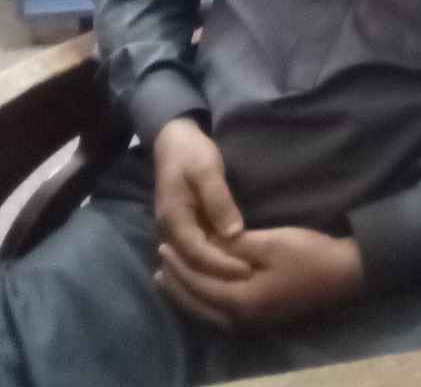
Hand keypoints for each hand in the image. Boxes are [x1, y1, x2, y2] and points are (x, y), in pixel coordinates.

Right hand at [152, 116, 248, 282]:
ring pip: (195, 262)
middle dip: (220, 275)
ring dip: (217, 272)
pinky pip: (197, 252)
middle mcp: (170, 232)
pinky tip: (233, 267)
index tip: (246, 271)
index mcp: (173, 219)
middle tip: (251, 280)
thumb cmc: (191, 152)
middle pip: (194, 265)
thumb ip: (219, 200)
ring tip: (244, 278)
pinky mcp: (185, 229)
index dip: (221, 265)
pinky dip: (214, 261)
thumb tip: (234, 233)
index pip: (197, 254)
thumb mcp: (206, 170)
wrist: (174, 140)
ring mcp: (176, 232)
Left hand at [155, 227, 364, 329]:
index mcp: (243, 301)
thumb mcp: (270, 243)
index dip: (179, 267)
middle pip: (198, 305)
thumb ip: (234, 247)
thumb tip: (207, 245)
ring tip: (168, 279)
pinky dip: (203, 301)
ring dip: (186, 295)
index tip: (163, 247)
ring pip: (207, 313)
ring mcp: (252, 323)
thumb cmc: (308, 254)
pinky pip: (220, 314)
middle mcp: (242, 320)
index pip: (199, 285)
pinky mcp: (260, 319)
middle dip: (176, 284)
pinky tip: (199, 291)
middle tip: (159, 263)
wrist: (344, 274)